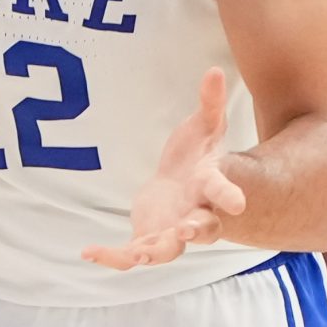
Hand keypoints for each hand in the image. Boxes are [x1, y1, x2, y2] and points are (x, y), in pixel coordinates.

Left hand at [82, 69, 246, 270]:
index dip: (229, 197)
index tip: (238, 204)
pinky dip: (112, 257)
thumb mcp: (204, 126)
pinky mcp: (148, 240)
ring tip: (137, 255)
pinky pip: (130, 255)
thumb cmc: (197, 155)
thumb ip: (210, 103)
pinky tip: (87, 252)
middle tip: (187, 232)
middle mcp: (195, 214)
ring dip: (155, 253)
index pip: (223, 192)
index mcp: (209, 186)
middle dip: (197, 232)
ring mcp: (172, 231)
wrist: (181, 186)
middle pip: (203, 229)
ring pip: (168, 250)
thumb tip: (215, 70)